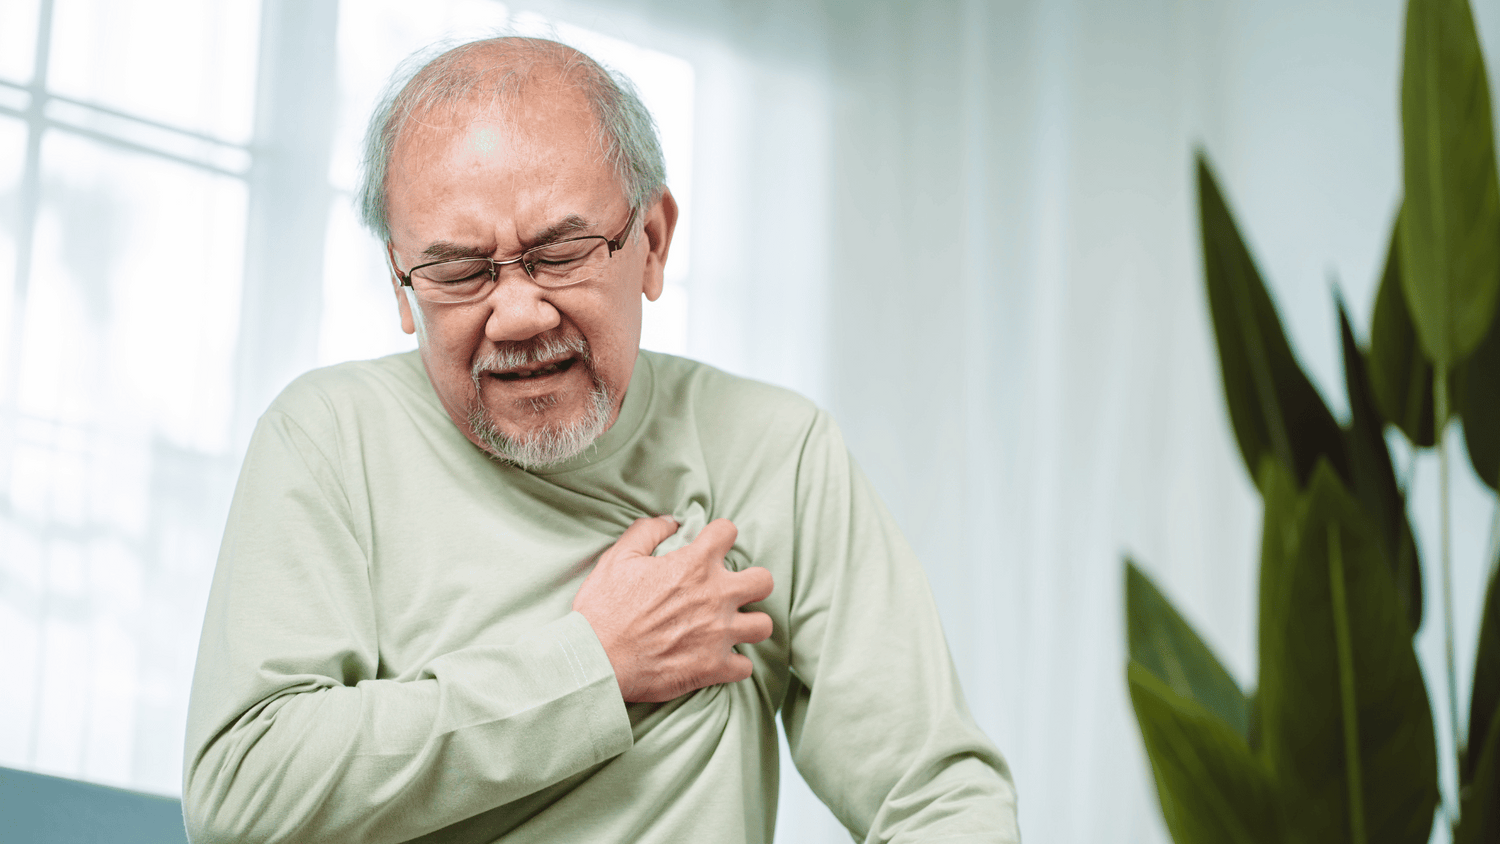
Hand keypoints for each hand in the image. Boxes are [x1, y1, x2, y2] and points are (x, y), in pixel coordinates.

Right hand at [573, 515, 773, 702]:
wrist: (596, 660)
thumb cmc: (604, 608)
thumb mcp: (618, 558)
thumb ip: (647, 532)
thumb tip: (670, 520)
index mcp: (694, 564)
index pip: (728, 532)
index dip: (719, 536)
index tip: (711, 546)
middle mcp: (716, 596)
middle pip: (764, 581)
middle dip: (752, 582)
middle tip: (732, 590)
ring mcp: (719, 633)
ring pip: (764, 625)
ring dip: (749, 625)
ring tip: (731, 626)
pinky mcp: (714, 667)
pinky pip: (745, 666)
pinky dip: (734, 664)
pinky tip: (719, 659)